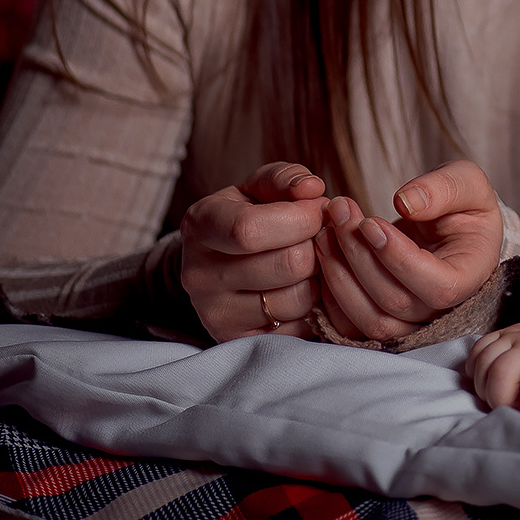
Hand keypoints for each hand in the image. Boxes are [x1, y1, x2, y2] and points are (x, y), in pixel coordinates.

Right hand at [179, 161, 327, 341]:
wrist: (223, 263)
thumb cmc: (251, 215)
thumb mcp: (261, 187)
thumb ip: (287, 179)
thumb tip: (312, 189)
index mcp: (200, 226)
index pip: (251, 230)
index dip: (301, 218)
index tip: (315, 210)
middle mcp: (199, 275)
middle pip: (288, 264)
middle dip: (318, 245)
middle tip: (318, 236)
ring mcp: (216, 313)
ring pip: (300, 298)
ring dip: (321, 277)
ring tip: (311, 261)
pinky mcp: (239, 340)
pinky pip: (301, 328)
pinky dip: (316, 308)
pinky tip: (306, 287)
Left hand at [313, 160, 504, 342]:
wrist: (450, 229)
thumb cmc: (462, 206)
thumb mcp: (467, 184)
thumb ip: (443, 188)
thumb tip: (406, 202)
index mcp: (469, 278)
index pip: (437, 286)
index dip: (398, 258)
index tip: (370, 222)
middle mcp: (441, 310)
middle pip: (394, 301)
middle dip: (358, 254)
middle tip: (339, 210)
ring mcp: (410, 323)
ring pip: (369, 319)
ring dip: (338, 275)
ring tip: (326, 230)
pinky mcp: (382, 322)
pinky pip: (349, 325)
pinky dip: (329, 295)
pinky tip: (324, 254)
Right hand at [468, 288, 519, 412]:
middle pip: (506, 368)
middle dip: (501, 398)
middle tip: (513, 417)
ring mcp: (517, 335)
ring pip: (487, 360)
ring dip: (485, 388)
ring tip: (499, 407)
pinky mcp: (503, 334)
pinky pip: (477, 351)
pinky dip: (474, 371)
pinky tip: (484, 387)